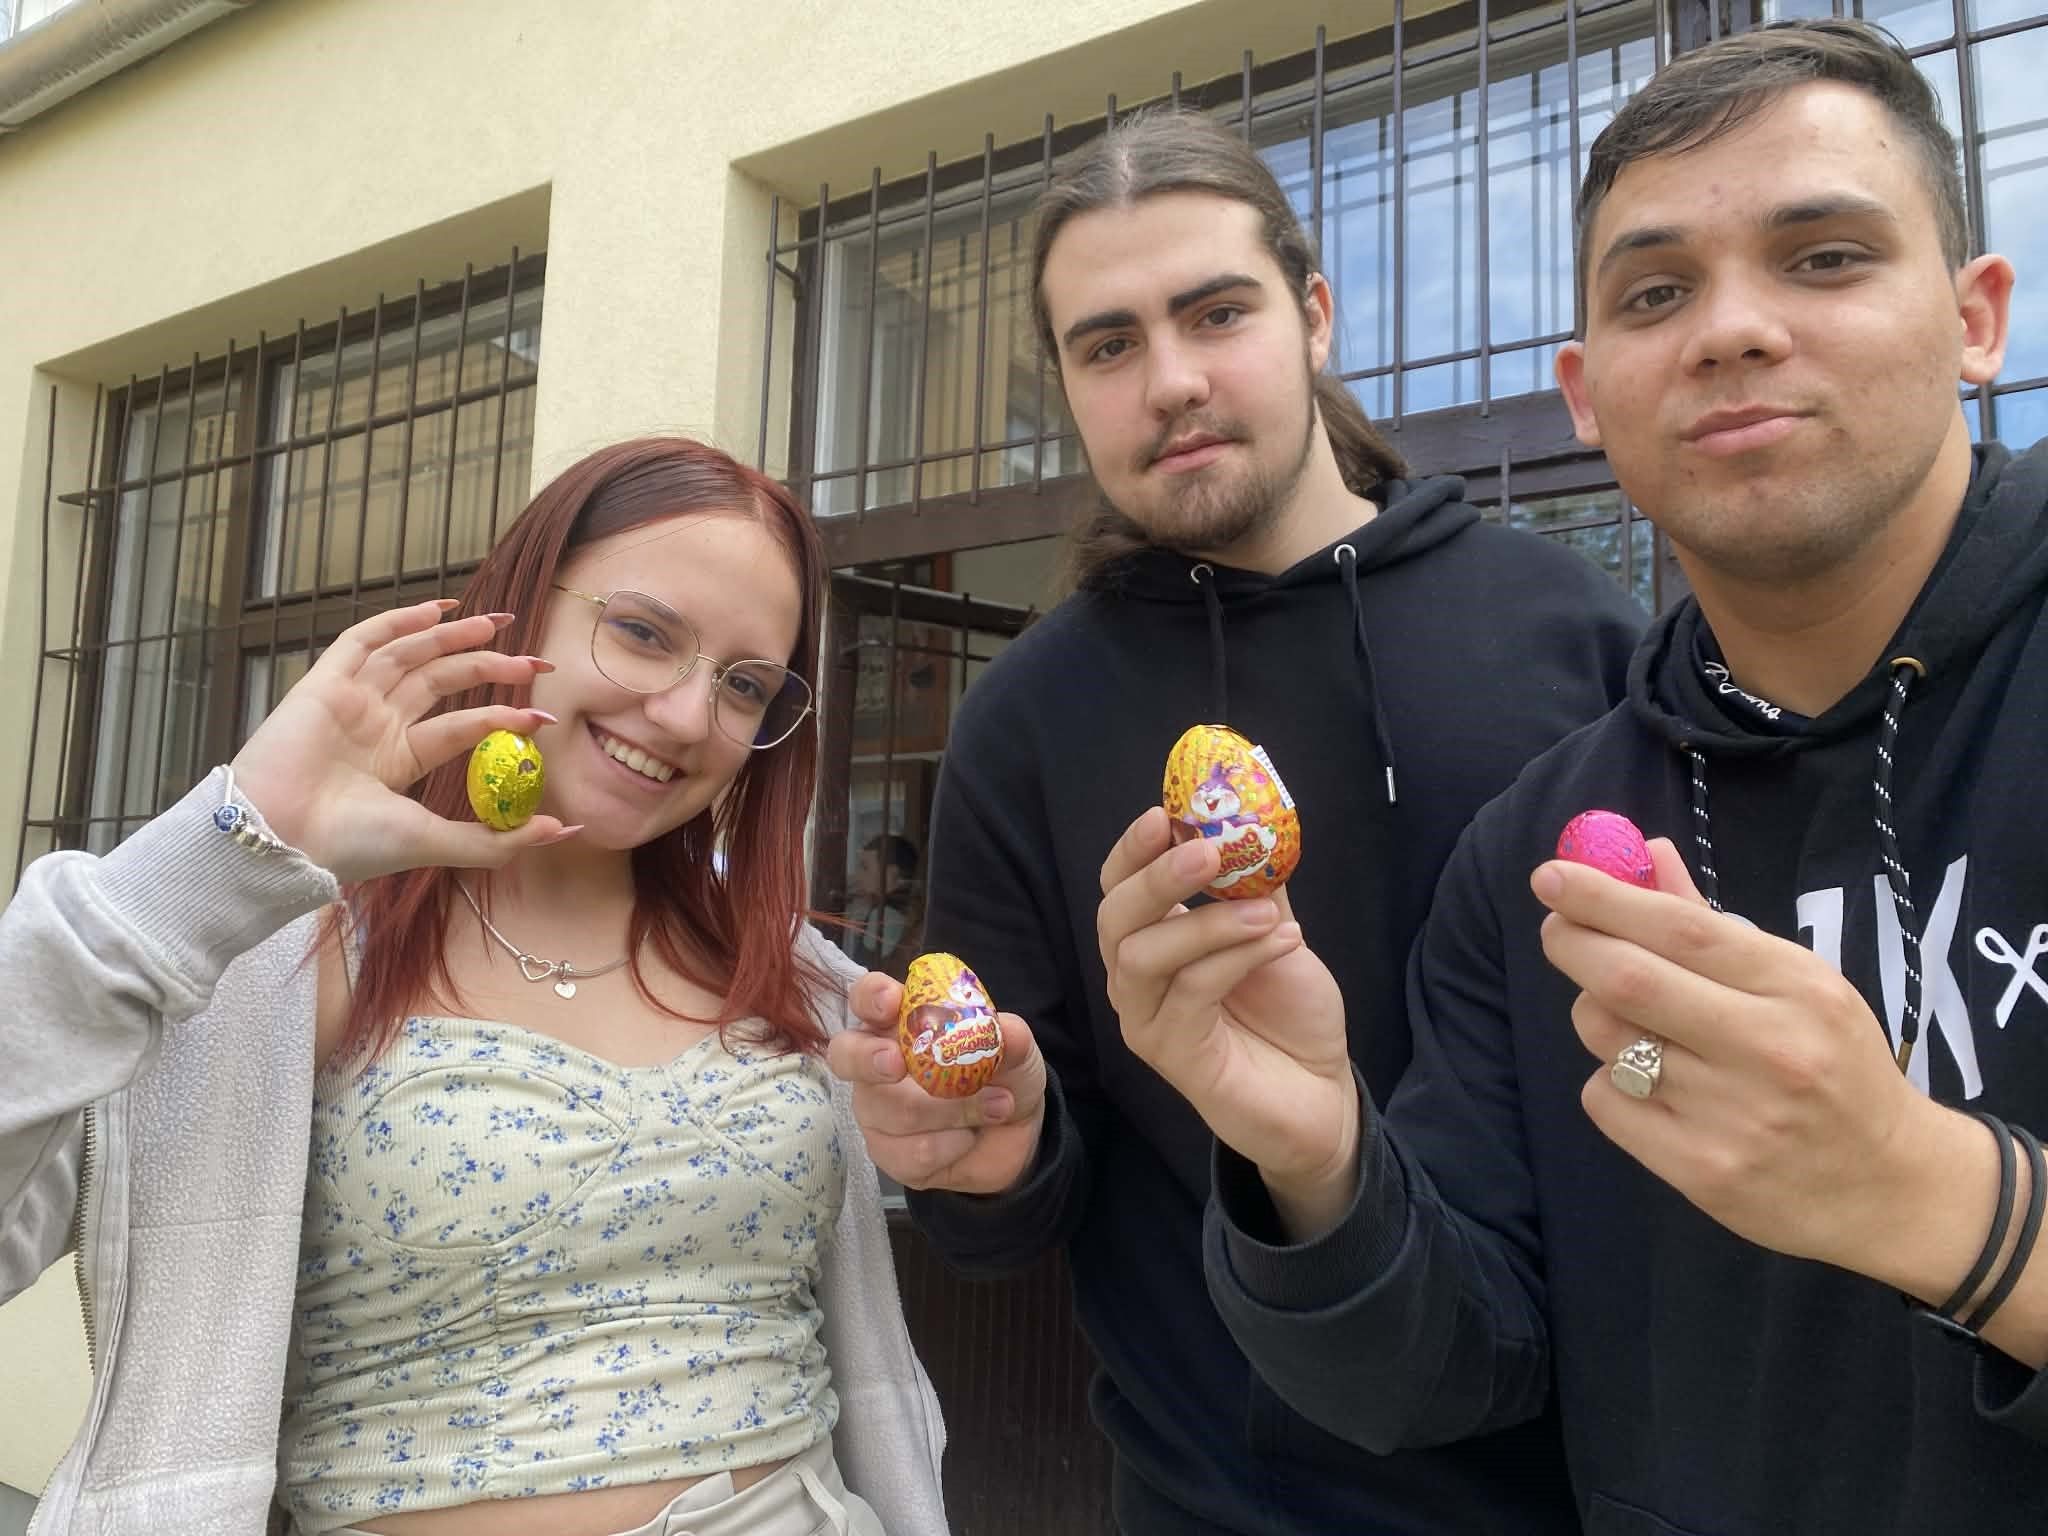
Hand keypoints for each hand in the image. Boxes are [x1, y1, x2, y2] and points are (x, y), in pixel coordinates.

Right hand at [229, 598, 576, 881]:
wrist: (281, 838)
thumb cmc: (349, 845)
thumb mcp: (434, 841)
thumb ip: (496, 839)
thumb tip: (563, 832)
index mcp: (396, 761)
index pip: (459, 727)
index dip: (501, 717)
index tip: (543, 716)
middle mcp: (375, 726)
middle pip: (440, 682)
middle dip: (486, 665)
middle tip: (535, 659)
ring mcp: (350, 702)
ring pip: (409, 656)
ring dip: (453, 636)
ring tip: (498, 624)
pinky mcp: (324, 684)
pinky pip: (361, 641)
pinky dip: (398, 621)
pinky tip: (437, 610)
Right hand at [827, 971, 1047, 1194]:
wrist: (1015, 1136)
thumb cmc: (1002, 1076)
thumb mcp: (1016, 1051)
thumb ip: (1009, 1038)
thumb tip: (1004, 1032)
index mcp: (899, 1023)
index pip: (867, 999)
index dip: (871, 997)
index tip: (890, 1000)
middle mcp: (876, 1063)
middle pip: (846, 1054)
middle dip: (869, 1058)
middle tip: (898, 1064)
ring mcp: (877, 1111)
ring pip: (893, 1111)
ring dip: (953, 1110)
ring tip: (997, 1105)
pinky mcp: (889, 1154)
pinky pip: (911, 1152)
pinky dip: (952, 1144)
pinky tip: (969, 1138)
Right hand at [1097, 806, 1354, 1237]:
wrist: (1319, 1092)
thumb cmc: (1289, 1012)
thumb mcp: (1276, 929)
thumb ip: (1255, 882)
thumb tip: (1250, 820)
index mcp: (1152, 939)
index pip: (1119, 886)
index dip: (1133, 849)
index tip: (1164, 813)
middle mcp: (1135, 978)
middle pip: (1114, 917)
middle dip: (1156, 878)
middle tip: (1205, 851)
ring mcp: (1146, 1019)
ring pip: (1143, 956)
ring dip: (1206, 923)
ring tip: (1266, 911)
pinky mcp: (1172, 1054)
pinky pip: (1189, 993)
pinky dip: (1235, 958)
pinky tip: (1283, 940)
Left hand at [1535, 837, 1962, 1278]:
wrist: (1891, 1186)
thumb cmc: (1834, 1064)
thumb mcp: (1796, 982)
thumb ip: (1711, 923)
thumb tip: (1643, 853)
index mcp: (1797, 988)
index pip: (1682, 928)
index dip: (1604, 897)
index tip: (1551, 876)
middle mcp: (1767, 1048)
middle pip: (1629, 981)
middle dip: (1573, 943)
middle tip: (1557, 929)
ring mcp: (1732, 1115)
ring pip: (1608, 1040)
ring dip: (1596, 1016)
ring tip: (1633, 1023)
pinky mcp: (1701, 1170)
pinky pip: (1606, 1102)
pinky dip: (1609, 1083)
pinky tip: (1651, 1088)